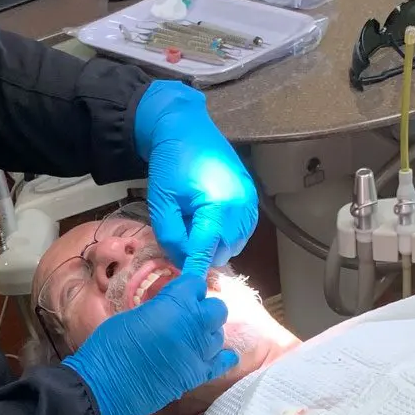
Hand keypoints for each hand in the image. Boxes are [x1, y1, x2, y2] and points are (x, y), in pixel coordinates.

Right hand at [64, 272, 238, 414]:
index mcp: (175, 303)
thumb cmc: (111, 344)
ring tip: (191, 336)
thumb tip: (169, 306)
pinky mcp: (198, 375)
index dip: (188, 287)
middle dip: (204, 308)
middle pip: (217, 308)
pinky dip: (222, 357)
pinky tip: (214, 354)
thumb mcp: (134, 313)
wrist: (107, 383)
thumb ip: (159, 306)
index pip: (196, 284)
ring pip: (219, 334)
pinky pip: (224, 362)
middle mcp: (194, 324)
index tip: (181, 292)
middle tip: (186, 314)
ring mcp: (200, 351)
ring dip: (207, 332)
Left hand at [135, 81, 258, 274]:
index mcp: (218, 206)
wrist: (186, 128)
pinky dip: (226, 233)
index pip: (206, 249)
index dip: (194, 268)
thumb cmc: (170, 163)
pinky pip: (242, 230)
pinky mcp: (252, 197)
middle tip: (182, 237)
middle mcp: (242, 206)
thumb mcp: (161, 201)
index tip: (186, 285)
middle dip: (202, 253)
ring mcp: (251, 201)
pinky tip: (209, 219)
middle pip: (223, 251)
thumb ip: (171, 236)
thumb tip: (182, 262)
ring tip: (194, 223)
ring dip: (215, 244)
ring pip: (235, 243)